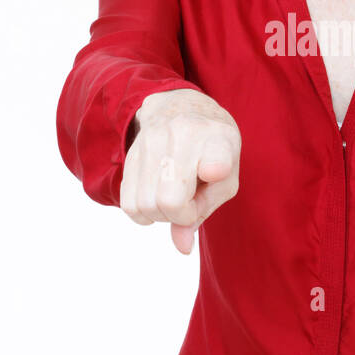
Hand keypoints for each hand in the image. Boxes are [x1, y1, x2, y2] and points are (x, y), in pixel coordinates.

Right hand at [120, 88, 240, 253]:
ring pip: (144, 206)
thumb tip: (182, 247)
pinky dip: (142, 213)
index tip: (214, 171)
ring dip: (160, 214)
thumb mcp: (226, 178)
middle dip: (179, 216)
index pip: (215, 159)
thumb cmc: (212, 151)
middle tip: (190, 203)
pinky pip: (128, 204)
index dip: (215, 168)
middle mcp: (182, 135)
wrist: (181, 107)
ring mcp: (151, 140)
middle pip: (169, 201)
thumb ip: (205, 211)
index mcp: (217, 139)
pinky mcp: (130, 153)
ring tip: (173, 197)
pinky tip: (156, 197)